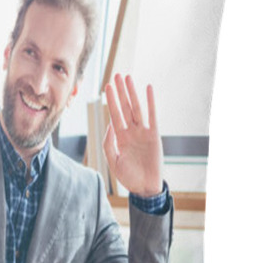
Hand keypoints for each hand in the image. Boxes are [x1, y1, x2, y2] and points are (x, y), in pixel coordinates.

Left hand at [103, 74, 163, 196]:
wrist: (144, 187)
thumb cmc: (128, 176)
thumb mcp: (113, 160)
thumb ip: (109, 143)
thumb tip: (109, 125)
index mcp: (120, 137)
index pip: (114, 114)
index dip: (111, 100)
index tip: (107, 86)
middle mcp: (131, 131)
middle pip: (124, 107)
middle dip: (120, 91)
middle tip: (116, 75)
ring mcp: (143, 132)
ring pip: (136, 108)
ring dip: (132, 92)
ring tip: (128, 78)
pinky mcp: (154, 135)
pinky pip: (152, 115)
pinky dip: (150, 102)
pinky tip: (148, 88)